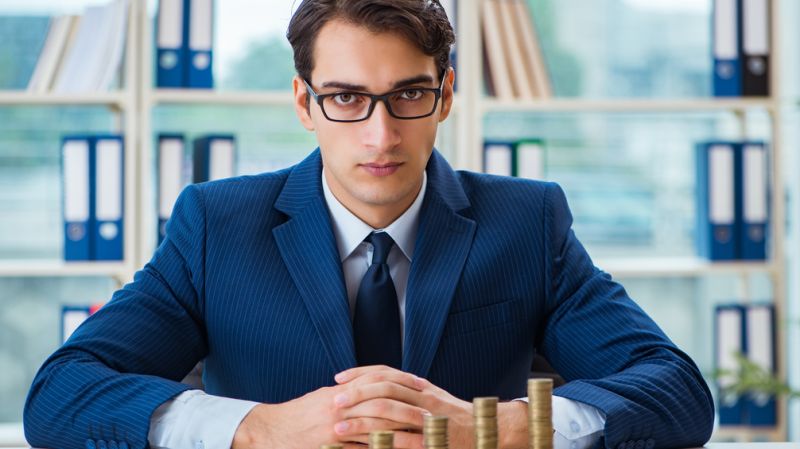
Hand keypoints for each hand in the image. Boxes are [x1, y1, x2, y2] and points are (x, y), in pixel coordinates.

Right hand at [231, 368, 425, 448]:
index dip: (403, 383)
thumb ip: (349, 394)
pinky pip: (363, 448)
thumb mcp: (325, 398)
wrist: (270, 430)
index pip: (380, 380)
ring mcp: (337, 426)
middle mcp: (342, 404)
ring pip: (378, 428)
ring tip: (424, 440)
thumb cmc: (299, 415)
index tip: (424, 387)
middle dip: (410, 410)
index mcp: (343, 390)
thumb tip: (373, 392)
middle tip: (432, 417)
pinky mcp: (333, 444)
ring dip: (403, 434)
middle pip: (384, 404)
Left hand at [335, 366, 528, 448]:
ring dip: (361, 420)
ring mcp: (429, 417)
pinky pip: (401, 441)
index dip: (360, 373)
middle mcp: (424, 396)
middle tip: (334, 401)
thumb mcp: (432, 397)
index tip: (338, 378)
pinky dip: (379, 444)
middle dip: (356, 393)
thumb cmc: (456, 417)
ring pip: (389, 412)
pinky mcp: (432, 439)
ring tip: (338, 428)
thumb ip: (408, 391)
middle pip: (384, 387)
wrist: (488, 429)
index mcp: (421, 385)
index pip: (385, 372)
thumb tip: (377, 387)